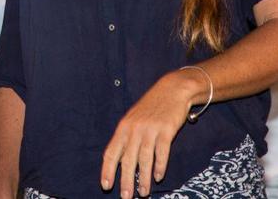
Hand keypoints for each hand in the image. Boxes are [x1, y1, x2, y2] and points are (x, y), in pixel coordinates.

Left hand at [101, 69, 200, 197]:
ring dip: (143, 178)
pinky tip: (158, 177)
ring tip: (143, 193)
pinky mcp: (166, 129)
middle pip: (127, 159)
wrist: (172, 90)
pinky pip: (162, 151)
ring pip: (144, 158)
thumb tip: (120, 161)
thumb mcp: (134, 119)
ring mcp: (150, 129)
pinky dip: (160, 166)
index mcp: (123, 127)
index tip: (106, 186)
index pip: (111, 152)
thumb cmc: (151, 108)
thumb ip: (127, 138)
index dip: (108, 169)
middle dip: (125, 180)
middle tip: (125, 197)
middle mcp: (134, 129)